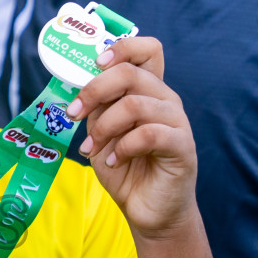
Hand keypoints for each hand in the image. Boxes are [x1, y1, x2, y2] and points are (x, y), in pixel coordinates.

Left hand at [68, 35, 198, 237]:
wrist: (147, 210)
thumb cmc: (125, 168)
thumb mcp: (102, 132)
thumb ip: (98, 107)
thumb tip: (80, 86)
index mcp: (149, 90)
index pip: (148, 50)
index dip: (123, 48)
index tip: (96, 63)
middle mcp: (166, 99)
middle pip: (131, 73)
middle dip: (94, 90)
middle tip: (74, 114)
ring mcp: (177, 122)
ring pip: (135, 104)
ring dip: (104, 126)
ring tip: (92, 148)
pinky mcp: (183, 146)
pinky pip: (148, 134)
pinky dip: (122, 148)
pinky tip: (112, 161)